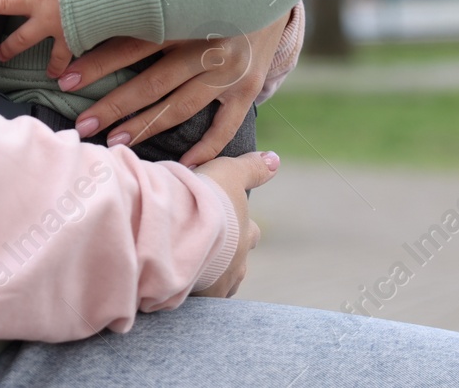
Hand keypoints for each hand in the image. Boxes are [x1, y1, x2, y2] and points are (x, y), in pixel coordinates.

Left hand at [62, 10, 292, 165]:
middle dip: (113, 105)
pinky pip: (226, 125)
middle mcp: (206, 46)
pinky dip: (207, 147)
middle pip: (152, 83)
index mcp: (184, 15)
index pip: (132, 44)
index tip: (66, 79)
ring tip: (115, 142)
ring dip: (147, 127)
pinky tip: (184, 165)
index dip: (97, 63)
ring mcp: (230, 70)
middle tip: (82, 125)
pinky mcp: (249, 87)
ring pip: (181, 106)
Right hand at [191, 150, 277, 297]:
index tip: (232, 224)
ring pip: (221, 284)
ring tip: (198, 274)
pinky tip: (183, 291)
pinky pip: (199, 300)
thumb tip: (276, 159)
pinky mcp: (199, 299)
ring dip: (212, 278)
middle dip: (230, 259)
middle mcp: (237, 263)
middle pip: (239, 264)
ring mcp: (219, 284)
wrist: (184, 230)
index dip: (243, 228)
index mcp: (244, 234)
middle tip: (214, 253)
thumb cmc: (209, 200)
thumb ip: (252, 168)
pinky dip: (192, 294)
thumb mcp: (230, 173)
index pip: (251, 233)